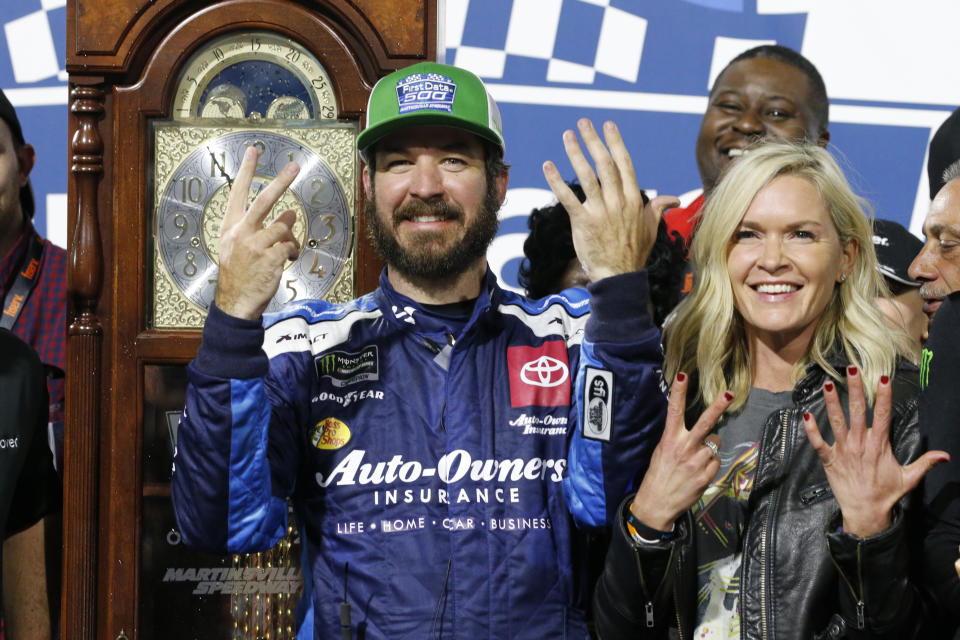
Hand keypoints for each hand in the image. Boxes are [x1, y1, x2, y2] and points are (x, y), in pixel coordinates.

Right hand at [214, 146, 300, 319]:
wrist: (235, 302)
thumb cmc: (238, 274)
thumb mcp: (236, 247)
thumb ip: (256, 229)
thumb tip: (286, 216)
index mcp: (231, 227)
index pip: (238, 193)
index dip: (246, 171)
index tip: (253, 151)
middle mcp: (241, 233)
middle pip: (264, 201)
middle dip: (281, 182)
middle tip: (295, 167)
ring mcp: (255, 245)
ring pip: (284, 226)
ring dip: (291, 235)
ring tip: (287, 246)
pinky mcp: (270, 258)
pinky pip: (290, 246)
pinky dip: (293, 251)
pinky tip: (287, 260)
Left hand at [542, 119, 678, 280]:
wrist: (619, 276)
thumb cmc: (634, 253)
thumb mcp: (651, 228)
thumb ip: (657, 209)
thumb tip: (672, 199)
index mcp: (634, 200)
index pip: (624, 164)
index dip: (615, 143)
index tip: (608, 126)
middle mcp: (618, 202)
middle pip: (605, 164)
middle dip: (594, 141)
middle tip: (583, 123)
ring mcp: (600, 212)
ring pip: (586, 176)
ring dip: (575, 153)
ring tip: (567, 136)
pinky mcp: (583, 222)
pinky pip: (568, 198)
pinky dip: (556, 181)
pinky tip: (548, 166)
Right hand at [629, 373, 733, 530]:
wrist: (657, 504)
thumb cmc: (657, 475)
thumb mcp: (661, 452)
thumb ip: (677, 440)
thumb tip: (696, 434)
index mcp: (670, 439)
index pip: (674, 411)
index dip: (678, 392)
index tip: (683, 375)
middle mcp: (684, 448)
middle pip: (705, 423)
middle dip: (718, 407)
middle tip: (729, 394)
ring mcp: (697, 462)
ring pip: (714, 444)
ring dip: (709, 448)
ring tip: (696, 459)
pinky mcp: (706, 476)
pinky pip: (715, 462)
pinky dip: (710, 465)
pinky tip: (698, 472)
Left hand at [803, 366, 948, 537]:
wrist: (866, 512)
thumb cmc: (886, 493)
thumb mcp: (909, 478)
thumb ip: (925, 463)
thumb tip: (945, 455)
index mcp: (879, 445)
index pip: (882, 416)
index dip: (883, 397)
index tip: (883, 379)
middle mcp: (861, 444)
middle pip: (858, 413)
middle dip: (854, 390)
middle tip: (852, 370)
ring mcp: (844, 451)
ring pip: (837, 423)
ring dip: (831, 403)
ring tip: (826, 384)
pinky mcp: (829, 460)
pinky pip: (819, 443)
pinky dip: (811, 430)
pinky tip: (805, 415)